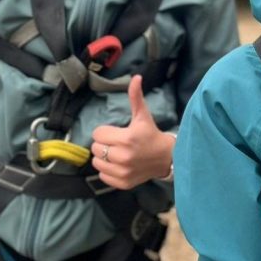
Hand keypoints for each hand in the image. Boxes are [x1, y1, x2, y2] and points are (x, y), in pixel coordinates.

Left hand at [90, 75, 174, 189]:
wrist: (165, 157)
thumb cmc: (150, 134)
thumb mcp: (142, 115)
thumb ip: (135, 96)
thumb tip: (136, 77)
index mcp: (126, 139)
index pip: (97, 134)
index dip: (105, 132)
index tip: (116, 133)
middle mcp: (123, 157)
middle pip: (96, 148)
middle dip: (104, 144)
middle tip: (116, 143)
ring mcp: (123, 172)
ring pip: (96, 163)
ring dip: (103, 158)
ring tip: (116, 153)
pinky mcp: (123, 183)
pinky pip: (102, 176)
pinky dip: (107, 171)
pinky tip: (119, 164)